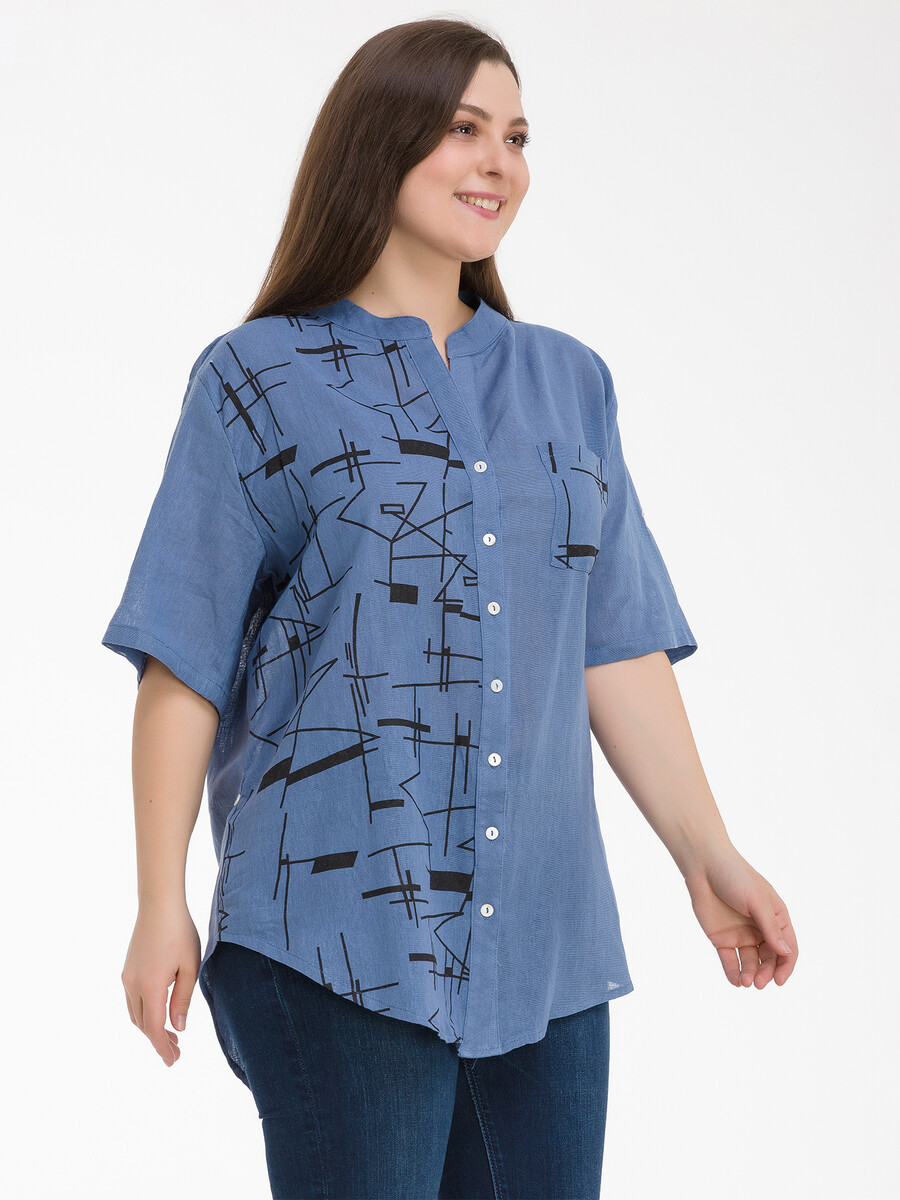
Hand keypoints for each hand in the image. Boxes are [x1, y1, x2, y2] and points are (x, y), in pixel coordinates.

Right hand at [121, 902, 201, 1065]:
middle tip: (176, 1051)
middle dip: (157, 1040)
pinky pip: (132, 1000)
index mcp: (150, 987)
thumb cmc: (180, 933)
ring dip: (149, 1027)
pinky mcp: (127, 969)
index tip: (172, 1061)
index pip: (154, 1028)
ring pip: (135, 1013)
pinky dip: (144, 1013)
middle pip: (142, 1024)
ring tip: (170, 1035)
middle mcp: (133, 985)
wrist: (159, 905)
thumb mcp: (190, 967)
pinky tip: (159, 1012)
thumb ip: (183, 1000)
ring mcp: (127, 977)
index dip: (162, 1048)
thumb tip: (178, 1028)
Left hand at [683, 849, 797, 987]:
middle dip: (766, 973)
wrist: (703, 866)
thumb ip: (770, 927)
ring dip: (751, 975)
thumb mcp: (757, 901)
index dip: (786, 965)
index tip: (779, 980)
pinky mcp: (722, 938)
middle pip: (769, 958)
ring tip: (746, 982)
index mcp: (776, 917)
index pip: (787, 947)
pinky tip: (735, 980)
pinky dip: (733, 972)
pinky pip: (730, 960)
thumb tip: (785, 952)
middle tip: (759, 983)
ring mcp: (741, 934)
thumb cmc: (735, 876)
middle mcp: (761, 929)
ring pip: (750, 962)